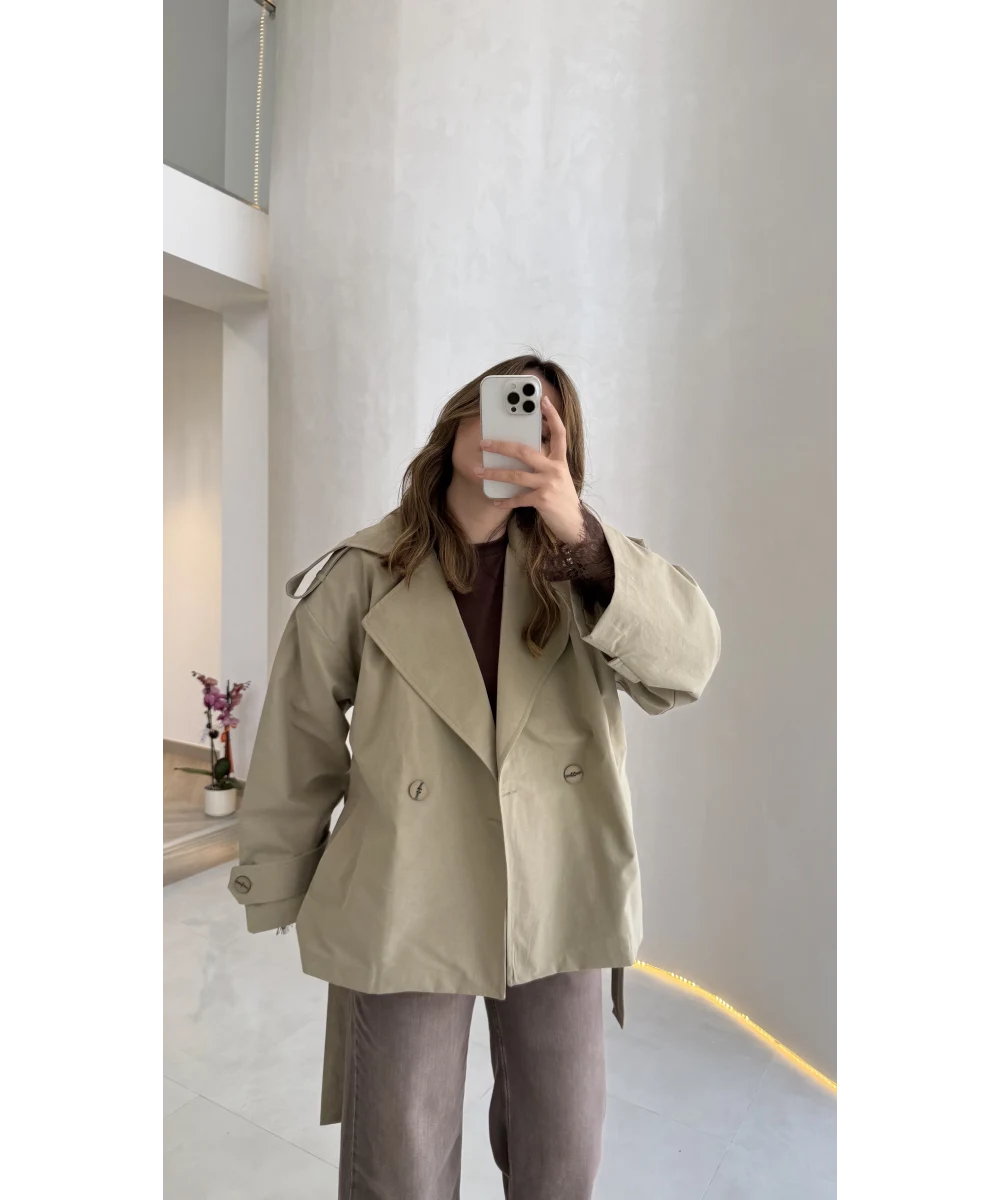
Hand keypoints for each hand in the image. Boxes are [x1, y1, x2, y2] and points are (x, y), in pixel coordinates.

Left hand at [476, 395, 585, 544]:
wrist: (573, 522)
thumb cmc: (561, 496)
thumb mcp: (557, 475)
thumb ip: (544, 462)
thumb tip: (518, 452)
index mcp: (559, 460)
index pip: (559, 433)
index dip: (552, 416)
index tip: (542, 400)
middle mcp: (555, 469)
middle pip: (525, 451)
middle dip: (502, 446)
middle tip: (484, 443)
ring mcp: (549, 484)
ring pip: (516, 475)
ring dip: (494, 473)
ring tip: (478, 471)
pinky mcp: (542, 500)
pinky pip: (518, 498)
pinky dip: (504, 500)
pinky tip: (495, 501)